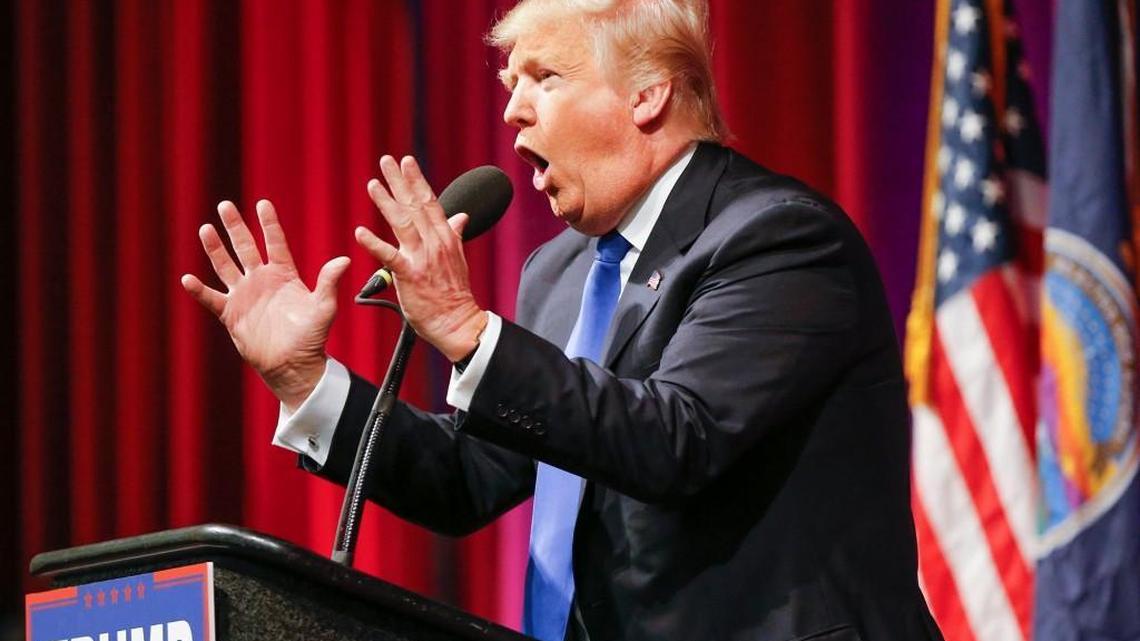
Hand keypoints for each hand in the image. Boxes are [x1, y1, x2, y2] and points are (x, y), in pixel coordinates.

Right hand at [181, 200, 350, 410]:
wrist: (293, 364)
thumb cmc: (311, 337)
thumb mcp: (323, 308)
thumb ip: (328, 283)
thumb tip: (344, 260)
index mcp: (284, 275)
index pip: (275, 243)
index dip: (269, 224)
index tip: (263, 203)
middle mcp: (262, 281)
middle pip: (245, 247)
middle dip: (235, 227)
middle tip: (225, 205)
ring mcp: (244, 296)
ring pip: (225, 266)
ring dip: (215, 249)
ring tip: (206, 229)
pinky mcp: (231, 314)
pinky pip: (212, 298)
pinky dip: (199, 290)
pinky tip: (188, 279)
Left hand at [355, 155, 486, 361]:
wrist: (458, 322)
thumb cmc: (454, 294)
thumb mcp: (458, 258)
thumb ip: (455, 234)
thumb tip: (461, 216)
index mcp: (445, 238)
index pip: (430, 202)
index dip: (417, 181)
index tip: (407, 162)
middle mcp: (434, 243)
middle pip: (415, 206)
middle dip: (400, 181)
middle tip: (387, 161)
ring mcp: (422, 258)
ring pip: (402, 224)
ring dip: (386, 202)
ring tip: (373, 184)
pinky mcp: (410, 276)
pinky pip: (389, 256)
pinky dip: (374, 243)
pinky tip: (360, 232)